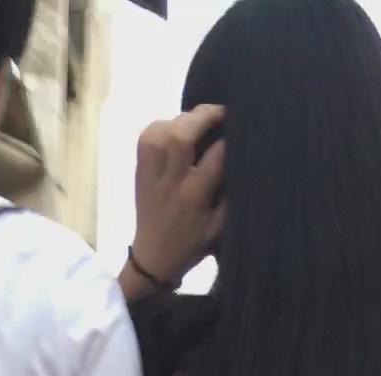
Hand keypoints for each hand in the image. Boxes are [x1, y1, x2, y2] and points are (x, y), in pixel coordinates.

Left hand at [130, 105, 225, 287]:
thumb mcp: (219, 228)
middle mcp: (171, 181)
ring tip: (197, 120)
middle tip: (220, 112)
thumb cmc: (191, 244)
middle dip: (203, 116)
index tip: (240, 133)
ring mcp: (151, 174)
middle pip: (181, 136)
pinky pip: (146, 137)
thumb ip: (230, 196)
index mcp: (194, 196)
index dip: (229, 140)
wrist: (153, 259)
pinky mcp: (139, 171)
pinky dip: (160, 125)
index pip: (215, 157)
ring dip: (181, 119)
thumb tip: (241, 164)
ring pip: (161, 132)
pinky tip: (174, 127)